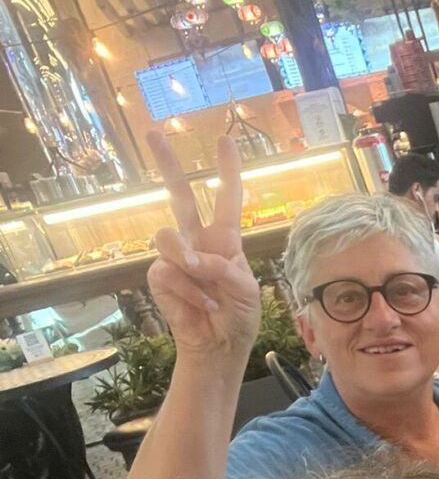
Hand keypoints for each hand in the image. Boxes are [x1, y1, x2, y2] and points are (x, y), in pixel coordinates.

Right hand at [145, 131, 260, 366]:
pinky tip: (203, 307)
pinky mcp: (159, 276)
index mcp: (225, 240)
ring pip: (167, 237)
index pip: (227, 200)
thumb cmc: (239, 316)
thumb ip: (224, 268)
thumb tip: (191, 259)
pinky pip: (168, 272)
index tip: (225, 141)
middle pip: (181, 197)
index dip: (227, 171)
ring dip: (188, 262)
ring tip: (206, 285)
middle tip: (153, 132)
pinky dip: (190, 292)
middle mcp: (197, 242)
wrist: (220, 345)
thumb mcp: (246, 289)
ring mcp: (175, 258)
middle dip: (167, 165)